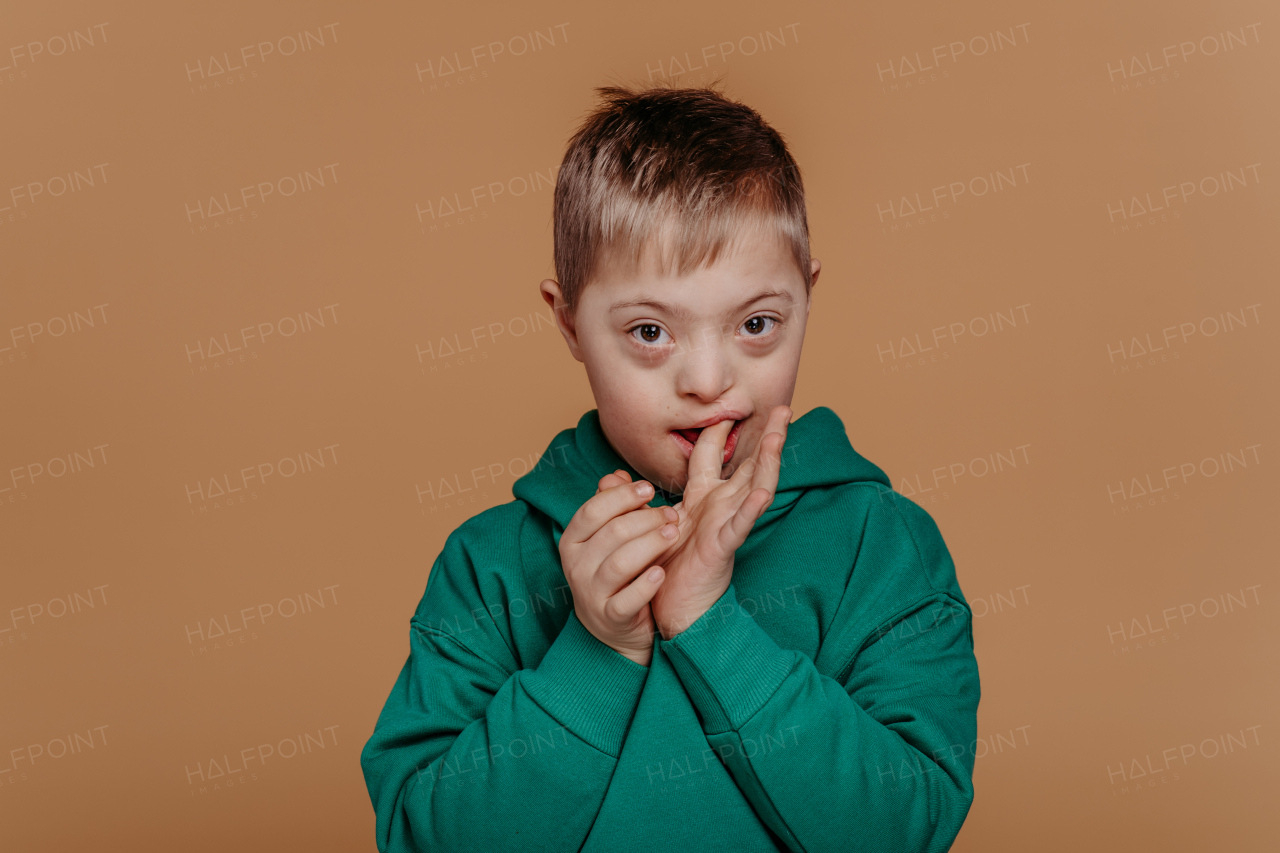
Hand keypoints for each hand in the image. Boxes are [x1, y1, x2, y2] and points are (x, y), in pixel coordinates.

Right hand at [558, 472, 680, 665]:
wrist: (613, 628)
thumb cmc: (615, 573)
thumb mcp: (609, 539)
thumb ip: (613, 507)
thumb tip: (617, 474)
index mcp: (572, 541)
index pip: (593, 510)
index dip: (622, 496)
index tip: (649, 489)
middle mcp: (576, 566)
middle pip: (612, 532)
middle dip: (646, 518)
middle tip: (672, 514)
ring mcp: (590, 594)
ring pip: (620, 563)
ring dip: (650, 544)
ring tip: (672, 534)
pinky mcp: (610, 618)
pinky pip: (627, 600)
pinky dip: (646, 584)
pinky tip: (661, 572)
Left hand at [650, 406, 790, 638]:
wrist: (672, 610)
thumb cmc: (665, 568)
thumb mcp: (648, 525)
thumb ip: (632, 499)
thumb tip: (611, 476)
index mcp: (703, 499)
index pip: (711, 457)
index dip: (717, 432)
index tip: (723, 408)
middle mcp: (720, 508)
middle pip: (750, 465)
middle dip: (768, 437)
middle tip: (783, 409)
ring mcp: (726, 526)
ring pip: (755, 488)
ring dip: (769, 462)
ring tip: (780, 437)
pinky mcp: (723, 548)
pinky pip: (740, 526)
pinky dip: (750, 509)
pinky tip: (761, 492)